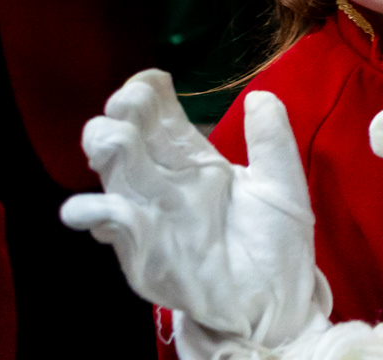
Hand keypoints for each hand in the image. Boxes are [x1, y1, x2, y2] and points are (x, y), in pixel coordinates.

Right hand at [59, 71, 330, 351]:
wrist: (277, 301)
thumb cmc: (277, 243)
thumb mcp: (283, 184)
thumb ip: (273, 139)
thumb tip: (261, 94)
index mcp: (197, 162)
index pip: (161, 117)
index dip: (148, 93)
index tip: (151, 80)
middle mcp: (166, 183)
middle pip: (130, 136)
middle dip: (121, 114)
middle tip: (128, 105)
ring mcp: (150, 215)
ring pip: (111, 174)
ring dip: (105, 151)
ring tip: (112, 139)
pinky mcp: (142, 251)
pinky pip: (108, 227)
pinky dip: (98, 212)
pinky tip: (107, 205)